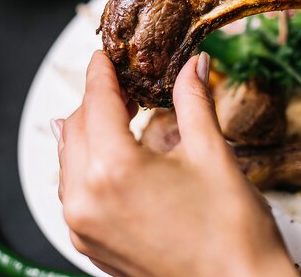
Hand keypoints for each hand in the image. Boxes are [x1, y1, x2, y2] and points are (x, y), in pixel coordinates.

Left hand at [56, 51, 297, 276]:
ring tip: (120, 114)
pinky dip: (87, 165)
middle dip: (97, 98)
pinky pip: (73, 191)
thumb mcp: (212, 153)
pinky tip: (112, 155)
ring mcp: (83, 228)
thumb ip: (194, 100)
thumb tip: (194, 65)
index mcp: (114, 170)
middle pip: (76, 127)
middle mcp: (86, 201)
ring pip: (69, 160)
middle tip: (125, 83)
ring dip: (89, 131)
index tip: (105, 56)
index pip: (97, 101)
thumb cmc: (231, 231)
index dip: (101, 72)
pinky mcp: (90, 245)